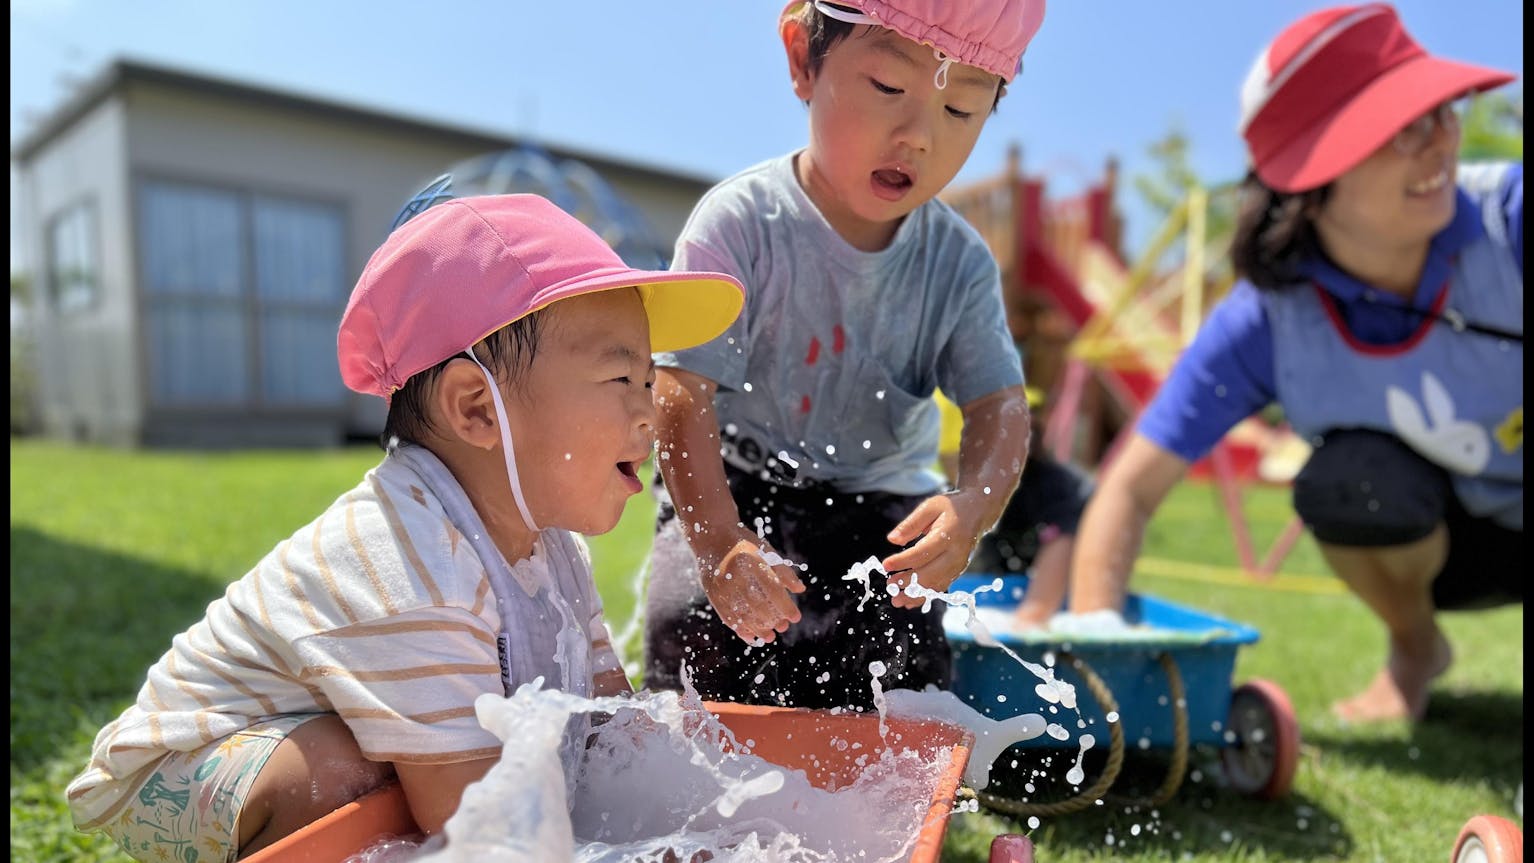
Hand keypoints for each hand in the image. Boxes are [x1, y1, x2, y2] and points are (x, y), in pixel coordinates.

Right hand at [700, 527, 806, 643]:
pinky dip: (740, 629)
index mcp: (752, 561)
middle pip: (757, 604)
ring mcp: (722, 585)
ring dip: (757, 629)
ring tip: (769, 637)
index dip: (786, 606)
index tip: (795, 617)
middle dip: (773, 620)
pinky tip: (751, 636)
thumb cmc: (744, 544)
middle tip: (783, 628)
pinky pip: (727, 616)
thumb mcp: (766, 550)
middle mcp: (735, 574)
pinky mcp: (712, 593)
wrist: (711, 536)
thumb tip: (800, 589)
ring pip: (742, 613)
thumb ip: (783, 571)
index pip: (773, 589)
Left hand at [880, 490, 986, 608]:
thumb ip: (911, 524)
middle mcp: (956, 553)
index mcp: (949, 535)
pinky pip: (942, 587)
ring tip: (897, 600)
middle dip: (908, 582)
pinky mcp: (959, 571)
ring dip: (916, 595)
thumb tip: (892, 539)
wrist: (978, 512)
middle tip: (889, 586)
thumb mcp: (930, 507)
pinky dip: (926, 596)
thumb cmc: (951, 508)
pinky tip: (911, 601)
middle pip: (930, 573)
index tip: (886, 565)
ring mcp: (960, 565)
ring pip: (936, 584)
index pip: (922, 552)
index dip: (903, 561)